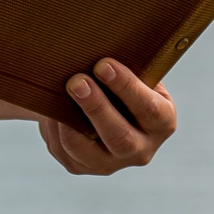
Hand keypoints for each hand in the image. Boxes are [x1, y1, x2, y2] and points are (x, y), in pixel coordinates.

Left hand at [40, 59, 177, 175]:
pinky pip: (64, 151)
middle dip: (96, 108)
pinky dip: (55, 128)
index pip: (149, 109)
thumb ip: (128, 67)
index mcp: (162, 121)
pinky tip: (51, 110)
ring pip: (84, 149)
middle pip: (119, 137)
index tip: (103, 65)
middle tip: (76, 81)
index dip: (127, 87)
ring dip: (67, 121)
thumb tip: (100, 46)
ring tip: (56, 95)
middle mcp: (141, 149)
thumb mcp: (134, 73)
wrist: (102, 102)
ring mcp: (111, 163)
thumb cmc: (120, 80)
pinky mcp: (83, 167)